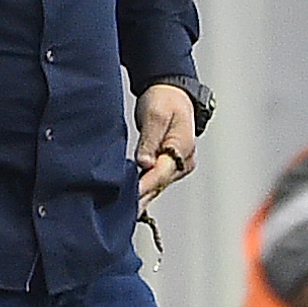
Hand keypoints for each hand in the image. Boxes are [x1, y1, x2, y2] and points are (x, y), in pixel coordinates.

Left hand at [134, 82, 198, 201]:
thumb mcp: (155, 115)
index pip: (161, 172)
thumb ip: (149, 140)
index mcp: (183, 147)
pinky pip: (156, 180)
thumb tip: (144, 163)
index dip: (144, 186)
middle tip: (123, 214)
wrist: (172, 93)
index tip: (130, 197)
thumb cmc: (164, 100)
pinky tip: (132, 202)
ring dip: (142, 197)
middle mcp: (184, 160)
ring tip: (124, 213)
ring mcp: (178, 165)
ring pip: (158, 185)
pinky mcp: (169, 166)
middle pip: (160, 183)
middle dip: (142, 197)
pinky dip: (144, 189)